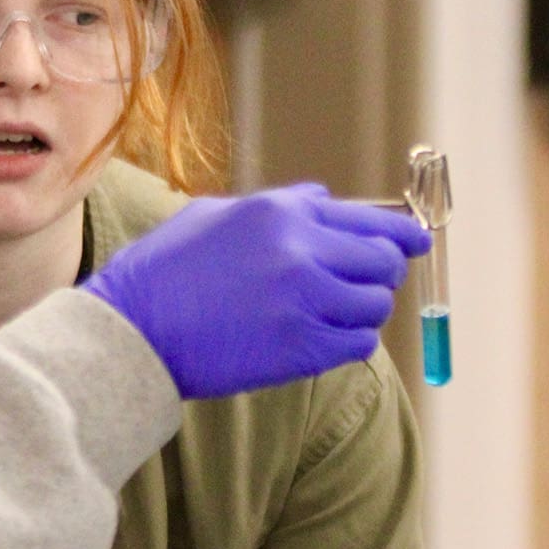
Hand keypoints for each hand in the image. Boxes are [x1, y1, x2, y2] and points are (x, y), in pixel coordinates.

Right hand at [81, 185, 431, 398]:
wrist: (132, 331)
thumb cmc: (163, 272)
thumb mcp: (214, 215)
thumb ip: (278, 205)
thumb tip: (325, 199)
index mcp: (280, 213)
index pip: (367, 220)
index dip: (401, 234)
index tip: (416, 242)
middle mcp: (299, 251)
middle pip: (382, 261)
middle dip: (382, 272)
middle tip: (368, 284)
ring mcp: (302, 301)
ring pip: (375, 305)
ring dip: (364, 310)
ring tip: (335, 314)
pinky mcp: (299, 349)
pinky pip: (357, 344)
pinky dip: (350, 341)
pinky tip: (325, 338)